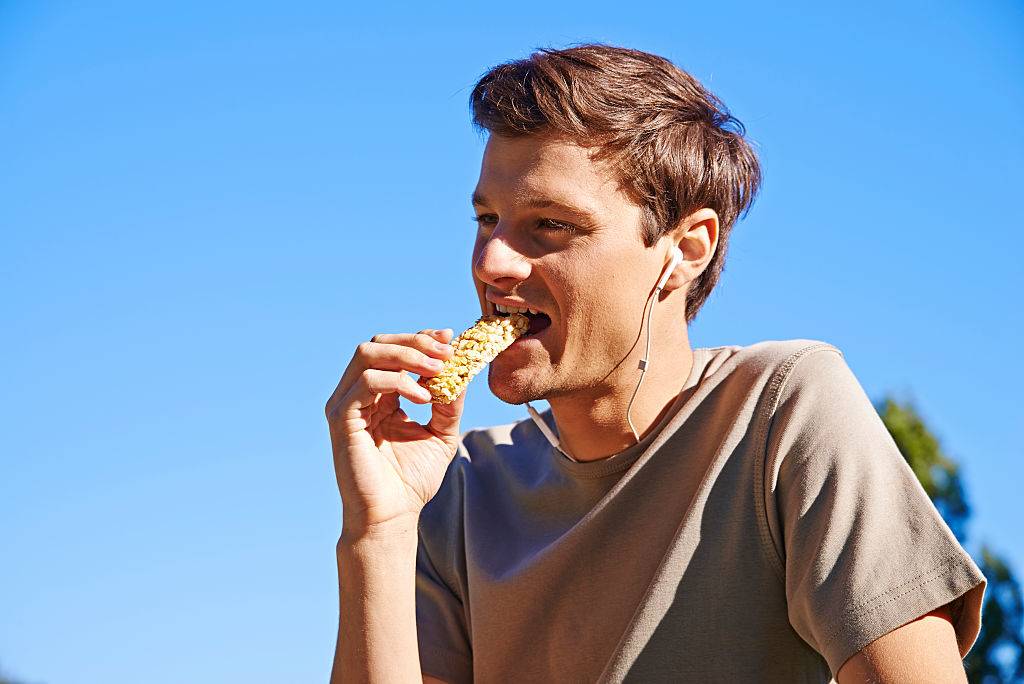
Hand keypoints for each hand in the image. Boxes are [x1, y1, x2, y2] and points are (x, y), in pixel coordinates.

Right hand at [325, 328, 462, 539]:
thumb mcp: (441, 434)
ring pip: (368, 354)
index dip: (420, 338)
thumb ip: (450, 403)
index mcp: (378, 396)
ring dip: (407, 355)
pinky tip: (423, 398)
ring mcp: (346, 405)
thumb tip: (464, 371)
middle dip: (415, 341)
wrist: (392, 516)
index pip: (393, 350)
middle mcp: (358, 395)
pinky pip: (367, 383)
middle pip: (378, 344)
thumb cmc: (411, 481)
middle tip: (446, 353)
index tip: (450, 338)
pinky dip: (398, 381)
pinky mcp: (342, 419)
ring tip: (436, 371)